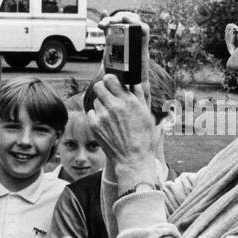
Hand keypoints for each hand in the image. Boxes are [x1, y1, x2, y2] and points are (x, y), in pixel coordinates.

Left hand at [88, 74, 157, 188]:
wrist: (132, 159)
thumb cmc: (143, 137)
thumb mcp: (146, 114)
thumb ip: (139, 96)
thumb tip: (134, 81)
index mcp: (128, 101)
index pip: (111, 78)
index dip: (110, 79)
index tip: (112, 82)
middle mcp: (114, 106)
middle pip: (98, 86)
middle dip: (103, 89)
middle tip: (108, 95)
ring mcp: (102, 116)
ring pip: (96, 101)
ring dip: (102, 105)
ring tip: (111, 115)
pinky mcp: (94, 125)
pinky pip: (91, 113)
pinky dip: (96, 116)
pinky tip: (106, 123)